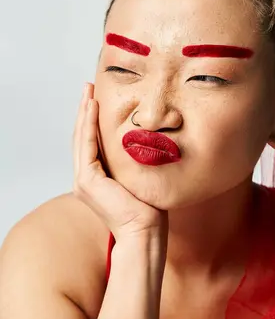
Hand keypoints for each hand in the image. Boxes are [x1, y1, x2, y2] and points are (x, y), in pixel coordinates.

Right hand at [73, 83, 168, 244]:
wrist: (145, 231)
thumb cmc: (149, 208)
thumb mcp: (140, 175)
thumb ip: (135, 159)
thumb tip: (148, 139)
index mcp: (96, 178)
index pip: (91, 142)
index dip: (91, 118)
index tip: (96, 97)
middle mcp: (85, 178)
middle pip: (82, 136)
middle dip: (85, 109)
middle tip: (88, 87)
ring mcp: (84, 180)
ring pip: (81, 137)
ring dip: (85, 112)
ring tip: (88, 91)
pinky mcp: (87, 181)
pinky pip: (87, 145)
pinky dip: (89, 125)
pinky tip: (93, 108)